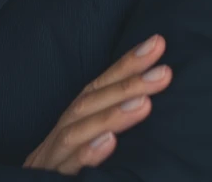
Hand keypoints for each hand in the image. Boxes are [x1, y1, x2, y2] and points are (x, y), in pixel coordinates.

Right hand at [23, 33, 173, 174]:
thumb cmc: (62, 177)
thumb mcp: (82, 156)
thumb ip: (103, 133)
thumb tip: (145, 106)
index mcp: (69, 128)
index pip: (96, 90)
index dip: (124, 66)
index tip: (157, 44)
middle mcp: (57, 139)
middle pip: (87, 103)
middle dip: (125, 83)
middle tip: (163, 70)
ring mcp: (50, 162)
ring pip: (75, 132)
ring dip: (111, 115)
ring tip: (145, 102)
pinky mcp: (48, 181)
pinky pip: (65, 170)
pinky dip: (86, 155)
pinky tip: (108, 143)